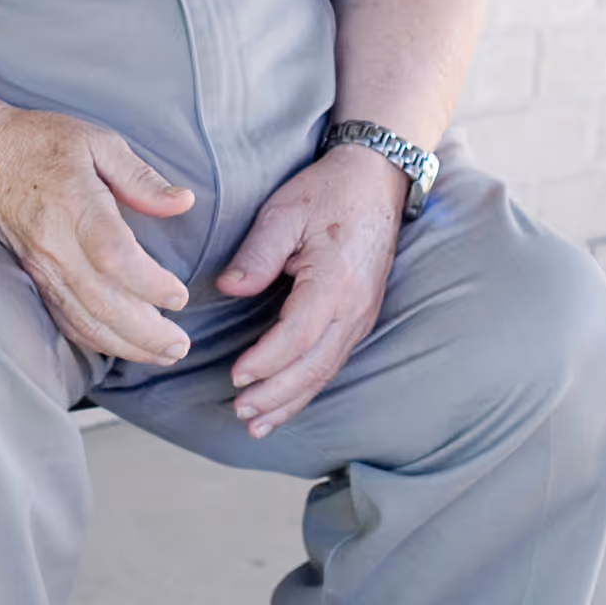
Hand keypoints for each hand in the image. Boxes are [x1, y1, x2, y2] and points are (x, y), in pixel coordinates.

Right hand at [0, 105, 195, 367]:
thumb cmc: (38, 143)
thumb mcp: (97, 142)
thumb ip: (140, 176)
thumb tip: (183, 202)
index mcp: (74, 205)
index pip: (114, 255)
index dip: (148, 283)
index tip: (179, 297)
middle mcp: (55, 244)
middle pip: (102, 301)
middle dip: (145, 332)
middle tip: (180, 345)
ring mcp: (40, 266)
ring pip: (83, 319)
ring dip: (126, 344)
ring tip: (162, 354)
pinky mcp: (32, 277)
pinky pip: (64, 318)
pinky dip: (95, 339)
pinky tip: (122, 346)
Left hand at [216, 146, 406, 437]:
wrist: (377, 180)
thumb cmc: (328, 192)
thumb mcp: (285, 211)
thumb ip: (257, 253)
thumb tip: (229, 288)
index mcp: (335, 280)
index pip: (298, 335)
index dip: (267, 361)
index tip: (236, 377)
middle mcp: (355, 306)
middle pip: (314, 365)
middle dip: (277, 395)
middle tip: (241, 412)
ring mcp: (362, 315)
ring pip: (326, 370)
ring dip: (292, 400)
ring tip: (258, 424)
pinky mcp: (360, 317)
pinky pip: (333, 361)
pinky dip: (308, 386)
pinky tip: (286, 402)